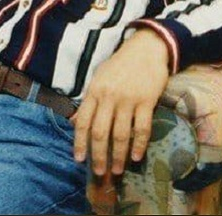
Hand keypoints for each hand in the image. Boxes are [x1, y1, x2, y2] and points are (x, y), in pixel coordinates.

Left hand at [72, 29, 169, 175]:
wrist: (145, 49)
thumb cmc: (119, 65)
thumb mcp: (98, 78)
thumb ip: (89, 101)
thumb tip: (75, 122)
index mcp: (94, 91)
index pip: (82, 122)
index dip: (79, 143)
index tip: (78, 159)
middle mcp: (108, 97)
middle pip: (99, 132)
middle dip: (98, 155)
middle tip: (99, 172)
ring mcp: (128, 100)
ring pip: (120, 134)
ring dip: (117, 155)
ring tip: (116, 170)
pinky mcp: (146, 102)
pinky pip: (141, 128)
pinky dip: (138, 145)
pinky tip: (136, 157)